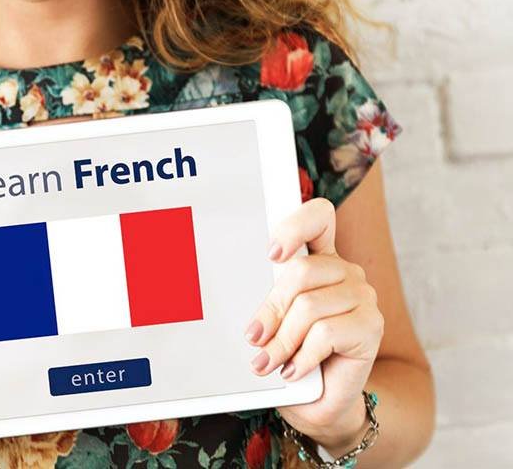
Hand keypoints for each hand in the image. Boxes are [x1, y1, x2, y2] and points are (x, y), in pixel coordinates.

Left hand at [244, 198, 383, 451]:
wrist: (319, 402)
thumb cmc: (291, 356)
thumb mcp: (274, 324)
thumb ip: (268, 303)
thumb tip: (249, 309)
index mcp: (320, 259)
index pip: (319, 218)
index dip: (296, 226)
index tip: (272, 254)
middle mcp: (345, 272)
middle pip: (301, 271)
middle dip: (271, 309)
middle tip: (254, 338)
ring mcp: (362, 297)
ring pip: (309, 307)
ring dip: (282, 341)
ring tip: (268, 362)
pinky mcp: (371, 326)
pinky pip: (325, 333)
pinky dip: (302, 356)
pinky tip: (294, 371)